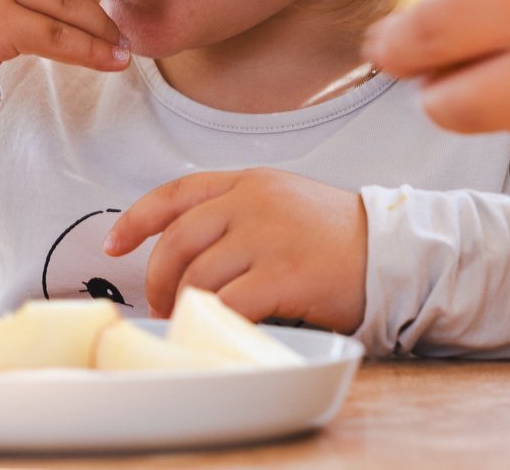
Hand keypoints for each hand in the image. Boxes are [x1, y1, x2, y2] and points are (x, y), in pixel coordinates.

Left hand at [103, 169, 367, 332]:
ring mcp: (268, 237)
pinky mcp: (284, 274)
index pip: (176, 193)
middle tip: (158, 302)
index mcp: (250, 182)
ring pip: (197, 275)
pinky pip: (229, 303)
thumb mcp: (285, 203)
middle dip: (156, 277)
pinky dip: (215, 320)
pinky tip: (219, 328)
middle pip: (177, 239)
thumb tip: (186, 252)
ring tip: (187, 319)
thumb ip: (238, 214)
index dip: (137, 219)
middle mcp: (254, 202)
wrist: (395, 251)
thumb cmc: (341, 236)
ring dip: (183, 304)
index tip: (115, 243)